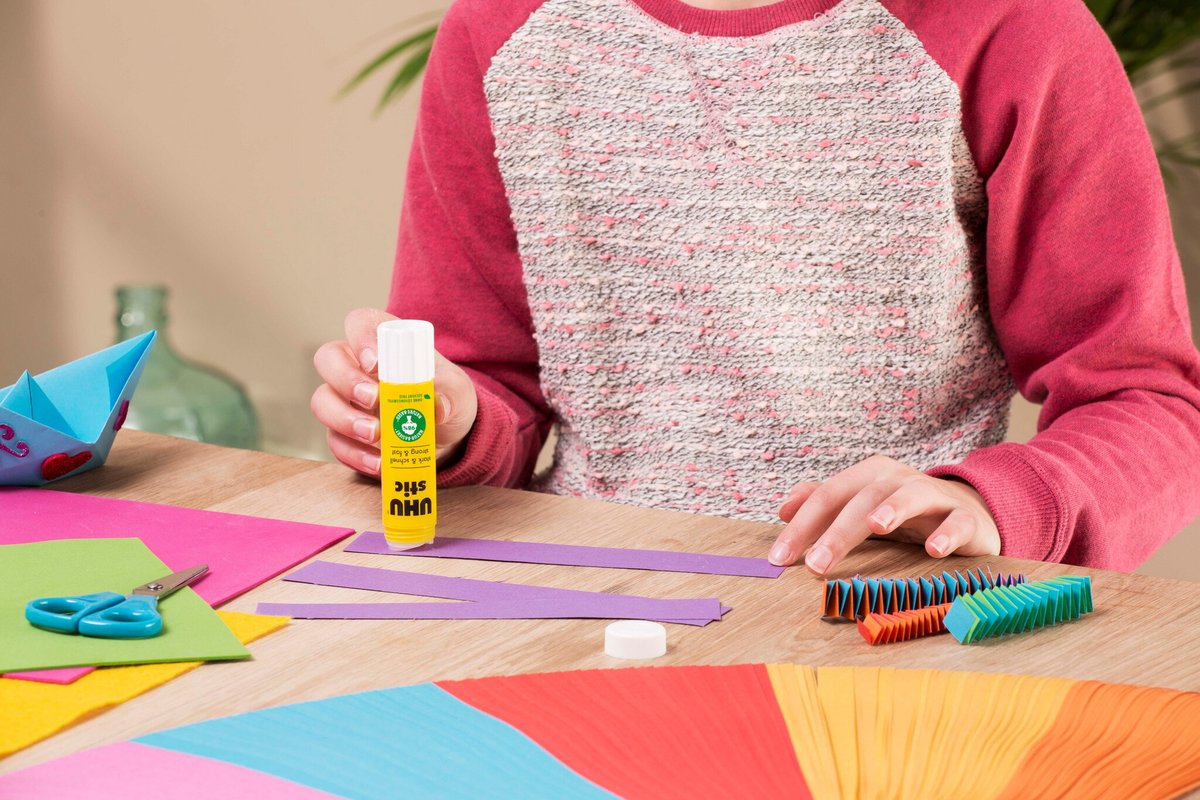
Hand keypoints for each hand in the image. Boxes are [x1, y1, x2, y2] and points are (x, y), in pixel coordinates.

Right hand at [311, 308, 477, 476]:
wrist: (446, 436)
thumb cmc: (446, 399)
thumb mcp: (458, 392)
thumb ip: (451, 393)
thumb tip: (438, 407)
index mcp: (384, 344)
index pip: (360, 323)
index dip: (361, 337)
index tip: (376, 363)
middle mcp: (356, 367)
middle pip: (327, 359)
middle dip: (345, 380)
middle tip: (373, 399)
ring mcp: (344, 400)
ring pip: (322, 401)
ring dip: (344, 419)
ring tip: (375, 435)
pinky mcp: (343, 433)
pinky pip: (334, 441)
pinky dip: (354, 453)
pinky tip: (378, 462)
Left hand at [767, 455, 999, 573]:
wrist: (968, 511)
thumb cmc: (904, 513)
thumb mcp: (861, 505)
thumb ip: (823, 505)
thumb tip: (783, 510)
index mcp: (868, 476)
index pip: (828, 497)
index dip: (802, 526)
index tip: (779, 558)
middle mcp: (898, 480)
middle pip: (862, 500)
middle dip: (837, 532)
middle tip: (815, 565)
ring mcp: (934, 496)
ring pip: (910, 497)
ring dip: (892, 510)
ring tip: (876, 526)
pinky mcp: (966, 518)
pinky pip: (958, 523)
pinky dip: (947, 534)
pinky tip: (934, 549)